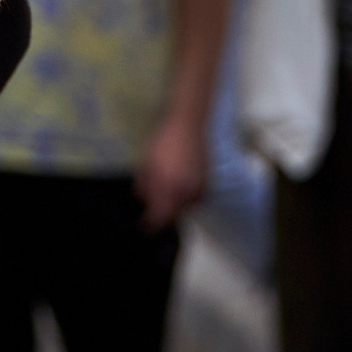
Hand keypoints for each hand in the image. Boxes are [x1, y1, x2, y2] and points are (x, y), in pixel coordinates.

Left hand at [134, 112, 208, 229]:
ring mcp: (200, 189)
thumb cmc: (164, 143)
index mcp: (170, 189)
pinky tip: (178, 180)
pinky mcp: (208, 184)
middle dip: (162, 210)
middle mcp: (188, 194)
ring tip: (166, 183)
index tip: (142, 226)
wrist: (189, 125)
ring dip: (174, 202)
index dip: (149, 225)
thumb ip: (145, 187)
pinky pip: (194, 198)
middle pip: (173, 215)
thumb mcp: (147, 165)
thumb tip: (143, 202)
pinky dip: (185, 195)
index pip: (159, 219)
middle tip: (151, 196)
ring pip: (184, 207)